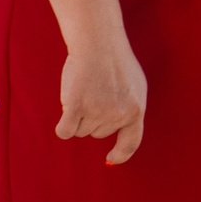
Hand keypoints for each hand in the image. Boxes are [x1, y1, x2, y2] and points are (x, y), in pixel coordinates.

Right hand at [57, 31, 147, 164]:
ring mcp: (98, 112)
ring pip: (80, 131)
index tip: (110, 160)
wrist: (98, 41)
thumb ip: (129, 109)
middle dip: (92, 116)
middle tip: (94, 90)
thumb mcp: (134, 86)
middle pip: (97, 133)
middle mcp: (119, 115)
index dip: (120, 154)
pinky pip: (65, 131)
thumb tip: (121, 132)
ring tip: (84, 88)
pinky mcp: (76, 108)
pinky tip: (68, 106)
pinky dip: (63, 125)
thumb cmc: (114, 60)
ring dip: (77, 115)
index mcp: (137, 110)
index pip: (131, 143)